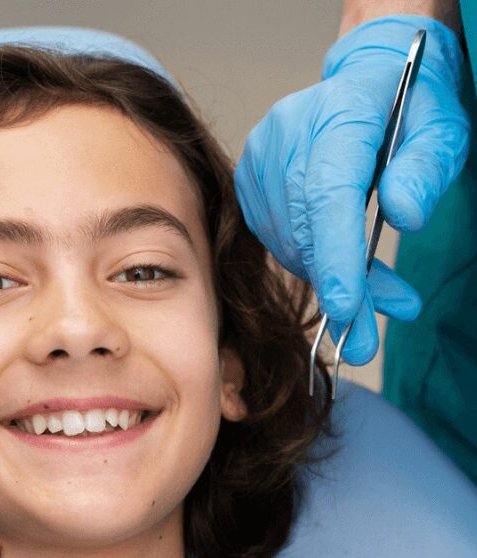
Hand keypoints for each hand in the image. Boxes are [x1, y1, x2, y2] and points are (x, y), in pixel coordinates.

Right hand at [234, 15, 468, 364]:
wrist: (364, 82)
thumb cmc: (409, 105)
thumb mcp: (442, 128)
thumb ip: (426, 169)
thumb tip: (405, 216)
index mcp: (338, 112)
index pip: (328, 192)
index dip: (336, 254)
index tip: (347, 308)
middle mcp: (286, 135)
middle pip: (305, 227)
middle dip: (336, 288)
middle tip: (364, 341)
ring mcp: (260, 159)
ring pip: (287, 242)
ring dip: (325, 281)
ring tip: (365, 307)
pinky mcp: (249, 181)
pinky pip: (276, 239)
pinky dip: (308, 264)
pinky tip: (339, 272)